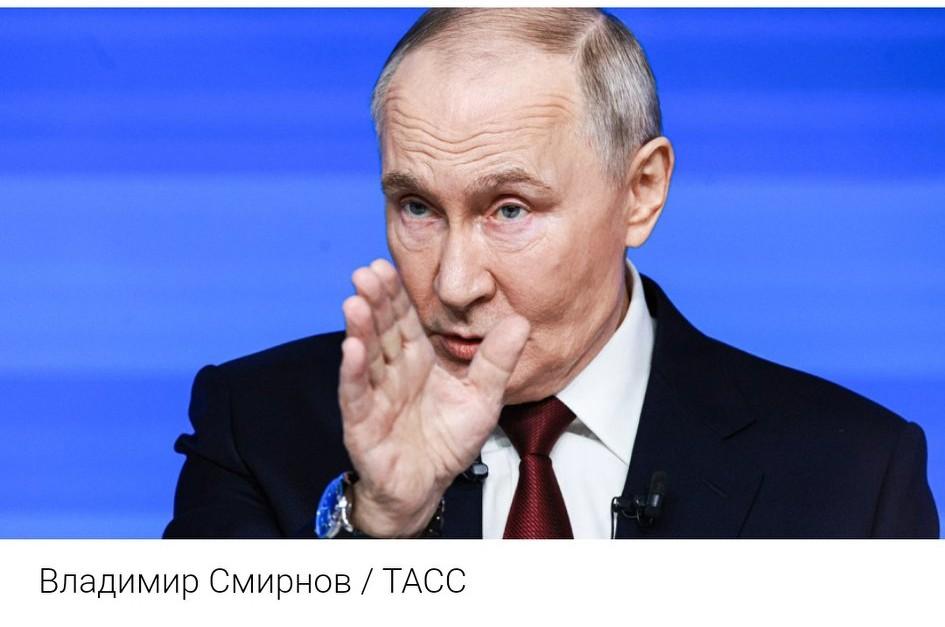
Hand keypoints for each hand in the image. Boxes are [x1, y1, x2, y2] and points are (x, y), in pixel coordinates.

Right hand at [338, 259, 529, 536]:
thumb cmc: (449, 440)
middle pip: (381, 330)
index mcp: (417, 359)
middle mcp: (392, 371)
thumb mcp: (483, 398)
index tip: (387, 264)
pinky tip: (350, 348)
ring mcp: (374, 395)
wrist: (427, 487)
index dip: (395, 293)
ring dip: (358, 329)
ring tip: (354, 301)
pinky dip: (353, 372)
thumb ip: (497, 361)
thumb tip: (520, 321)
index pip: (404, 319)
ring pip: (365, 356)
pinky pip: (357, 394)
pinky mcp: (362, 423)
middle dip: (374, 301)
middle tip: (367, 272)